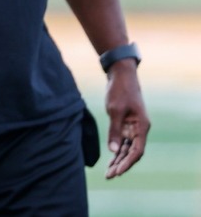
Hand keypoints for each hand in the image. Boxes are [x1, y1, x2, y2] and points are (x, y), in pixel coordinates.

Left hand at [104, 61, 149, 177]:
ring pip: (127, 148)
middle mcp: (139, 129)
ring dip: (118, 159)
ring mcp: (133, 127)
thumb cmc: (119, 90)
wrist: (120, 74)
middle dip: (121, 165)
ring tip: (109, 172)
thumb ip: (115, 130)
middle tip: (109, 176)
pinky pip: (122, 140)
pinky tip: (111, 158)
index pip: (137, 151)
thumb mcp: (115, 110)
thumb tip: (113, 150)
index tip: (117, 172)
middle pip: (132, 152)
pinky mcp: (126, 123)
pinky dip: (116, 149)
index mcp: (142, 126)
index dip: (127, 163)